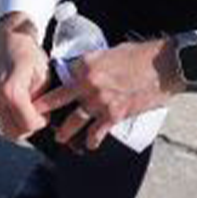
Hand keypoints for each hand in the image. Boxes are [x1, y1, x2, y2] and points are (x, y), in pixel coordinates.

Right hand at [0, 12, 51, 139]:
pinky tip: (17, 103)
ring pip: (5, 127)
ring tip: (27, 106)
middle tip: (37, 111)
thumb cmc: (31, 56)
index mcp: (10, 92)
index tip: (46, 112)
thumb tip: (41, 121)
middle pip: (14, 132)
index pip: (28, 125)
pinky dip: (9, 116)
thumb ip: (41, 103)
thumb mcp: (43, 80)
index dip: (41, 122)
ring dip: (18, 122)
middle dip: (28, 125)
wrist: (11, 39)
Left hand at [34, 39, 178, 149]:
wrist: (164, 66)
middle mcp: (88, 83)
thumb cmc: (140, 55)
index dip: (55, 86)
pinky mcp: (115, 114)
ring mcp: (100, 100)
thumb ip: (93, 63)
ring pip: (75, 119)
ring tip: (59, 138)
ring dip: (65, 131)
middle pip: (59, 99)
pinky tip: (89, 146)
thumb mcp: (109, 52)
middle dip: (44, 109)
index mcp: (85, 64)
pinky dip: (93, 140)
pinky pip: (98, 131)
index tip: (45, 94)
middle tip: (32, 116)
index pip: (63, 77)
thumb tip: (83, 70)